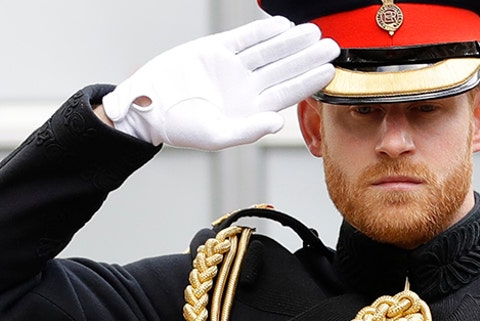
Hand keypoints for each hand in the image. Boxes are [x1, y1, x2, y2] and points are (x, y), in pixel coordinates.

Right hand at [101, 16, 338, 149]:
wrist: (147, 105)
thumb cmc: (178, 127)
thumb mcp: (215, 135)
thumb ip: (248, 130)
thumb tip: (277, 122)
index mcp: (249, 110)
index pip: (287, 93)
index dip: (308, 81)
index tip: (329, 70)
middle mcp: (246, 87)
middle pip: (284, 68)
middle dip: (308, 57)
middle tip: (332, 46)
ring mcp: (233, 67)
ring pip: (269, 51)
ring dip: (291, 42)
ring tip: (314, 32)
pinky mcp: (217, 50)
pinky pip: (246, 38)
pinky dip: (263, 31)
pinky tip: (283, 26)